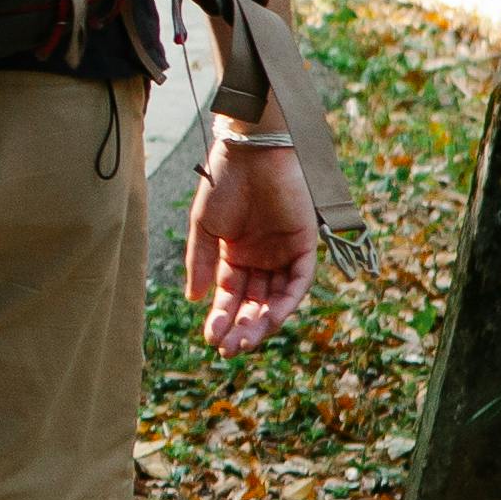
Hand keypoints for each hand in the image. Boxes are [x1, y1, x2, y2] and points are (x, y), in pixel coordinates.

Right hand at [184, 134, 319, 351]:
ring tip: (244, 341)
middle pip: (254, 302)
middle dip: (241, 327)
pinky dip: (287, 302)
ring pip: (276, 298)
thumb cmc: (223, 182)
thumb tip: (195, 300)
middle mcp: (261, 258)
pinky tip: (270, 318)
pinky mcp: (305, 245)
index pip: (230, 295)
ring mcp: (284, 253)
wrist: (249, 151)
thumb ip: (199, 262)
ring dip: (262, 322)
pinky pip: (299, 281)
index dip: (221, 317)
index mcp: (236, 254)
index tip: (210, 338)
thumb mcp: (203, 227)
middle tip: (228, 349)